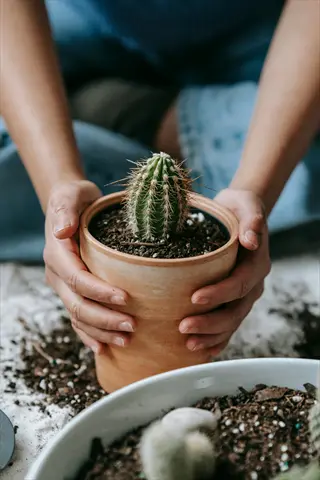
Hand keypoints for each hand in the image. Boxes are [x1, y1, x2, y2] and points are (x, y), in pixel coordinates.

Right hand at [44, 180, 134, 353]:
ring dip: (100, 331)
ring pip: (78, 316)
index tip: (125, 298)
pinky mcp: (72, 292)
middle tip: (132, 326)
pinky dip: (90, 334)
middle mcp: (57, 274)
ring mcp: (63, 286)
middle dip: (104, 318)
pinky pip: (78, 318)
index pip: (78, 279)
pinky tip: (105, 347)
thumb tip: (62, 232)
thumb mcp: (71, 195)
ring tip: (127, 340)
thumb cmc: (75, 199)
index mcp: (58, 254)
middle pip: (78, 305)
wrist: (71, 207)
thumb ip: (66, 210)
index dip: (100, 292)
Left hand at [179, 189, 270, 354]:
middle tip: (183, 327)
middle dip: (210, 323)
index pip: (238, 284)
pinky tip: (202, 349)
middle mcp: (253, 283)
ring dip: (211, 336)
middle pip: (235, 310)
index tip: (194, 298)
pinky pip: (229, 325)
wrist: (239, 213)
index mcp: (256, 263)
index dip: (218, 294)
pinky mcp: (234, 300)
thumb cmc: (237, 208)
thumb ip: (252, 220)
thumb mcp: (245, 205)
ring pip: (231, 322)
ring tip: (188, 345)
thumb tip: (251, 240)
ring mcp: (245, 295)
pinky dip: (217, 339)